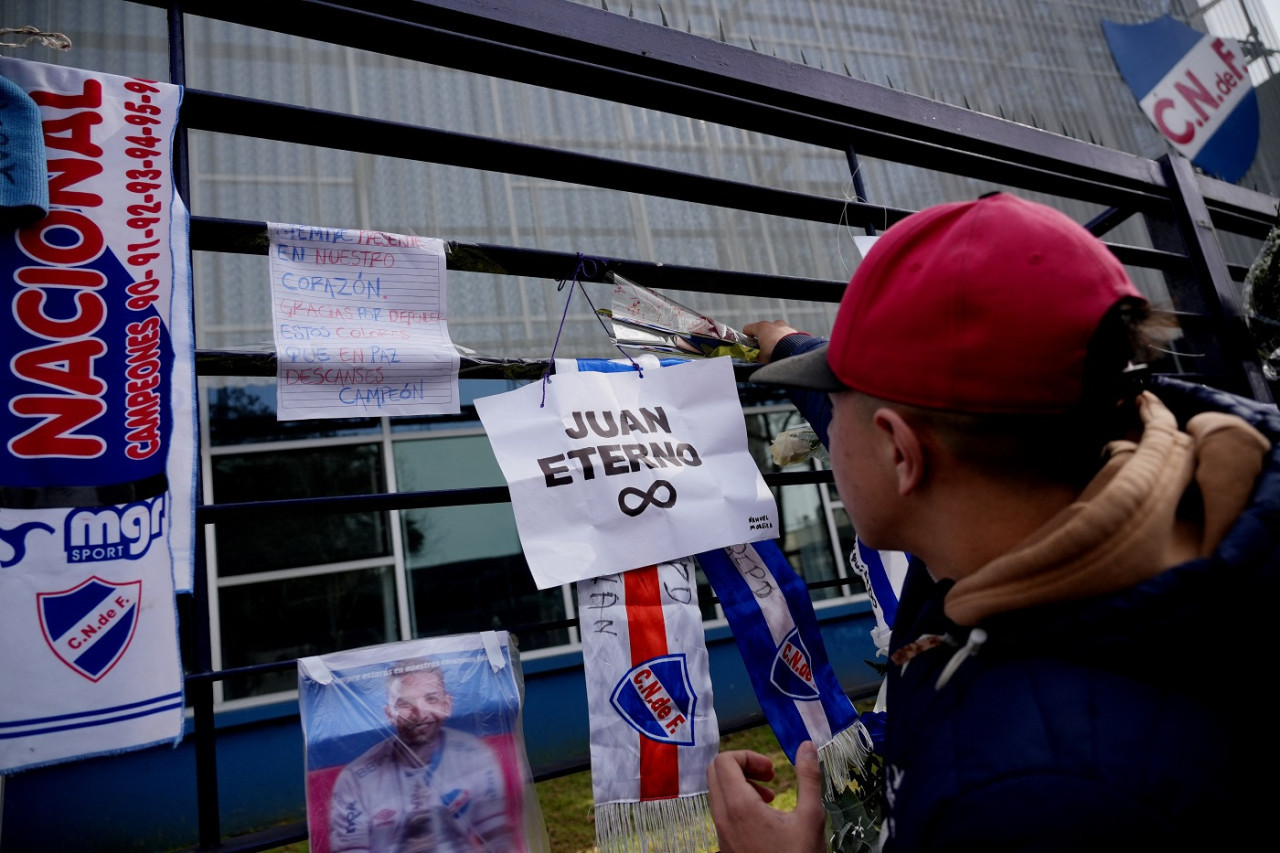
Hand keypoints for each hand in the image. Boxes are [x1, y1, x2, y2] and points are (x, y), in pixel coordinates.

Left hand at [707, 741, 826, 852]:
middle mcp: (722, 817)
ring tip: (770, 798)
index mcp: (739, 806)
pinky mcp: (724, 846)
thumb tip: (807, 745)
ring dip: (740, 785)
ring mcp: (720, 833)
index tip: (772, 771)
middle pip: (715, 772)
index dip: (749, 756)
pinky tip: (764, 819)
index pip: (724, 761)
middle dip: (742, 767)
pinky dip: (737, 804)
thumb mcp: (811, 817)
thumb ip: (808, 777)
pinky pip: (721, 812)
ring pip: (717, 793)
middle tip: (769, 778)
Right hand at [742, 320, 803, 363]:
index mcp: (762, 327)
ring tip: (778, 353)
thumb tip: (758, 358)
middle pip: (763, 330)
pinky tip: (787, 352)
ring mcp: (786, 326)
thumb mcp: (761, 359)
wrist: (797, 354)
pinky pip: (788, 336)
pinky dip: (786, 342)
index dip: (746, 338)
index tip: (747, 346)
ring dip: (775, 340)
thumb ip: (757, 356)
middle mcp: (774, 324)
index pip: (747, 329)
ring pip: (777, 332)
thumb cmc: (775, 354)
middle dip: (763, 340)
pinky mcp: (796, 332)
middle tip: (763, 352)